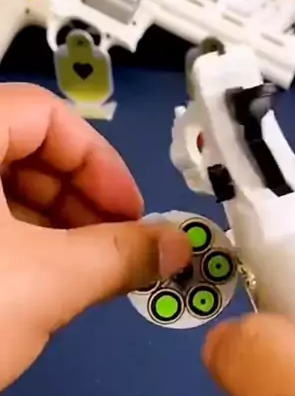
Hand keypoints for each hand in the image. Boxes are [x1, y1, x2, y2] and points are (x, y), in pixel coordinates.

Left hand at [0, 84, 188, 389]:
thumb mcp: (50, 282)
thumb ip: (123, 255)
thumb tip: (177, 245)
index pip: (43, 113)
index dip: (98, 161)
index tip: (130, 212)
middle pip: (22, 148)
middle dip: (81, 198)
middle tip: (116, 245)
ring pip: (0, 188)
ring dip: (55, 224)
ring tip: (87, 271)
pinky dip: (20, 243)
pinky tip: (46, 281)